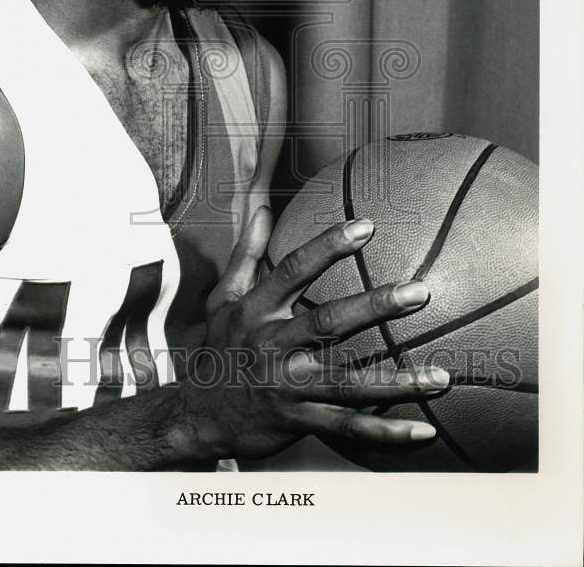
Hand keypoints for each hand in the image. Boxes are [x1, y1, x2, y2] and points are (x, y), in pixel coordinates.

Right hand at [183, 207, 449, 460]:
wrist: (196, 414)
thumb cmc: (219, 347)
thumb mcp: (224, 296)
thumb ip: (248, 251)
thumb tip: (261, 205)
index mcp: (257, 310)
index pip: (293, 271)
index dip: (327, 247)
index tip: (366, 226)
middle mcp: (273, 346)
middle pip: (327, 323)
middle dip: (374, 307)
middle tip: (419, 291)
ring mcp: (287, 386)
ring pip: (347, 383)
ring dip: (396, 381)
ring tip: (441, 377)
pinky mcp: (297, 421)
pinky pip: (346, 428)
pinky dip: (385, 433)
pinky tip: (422, 430)